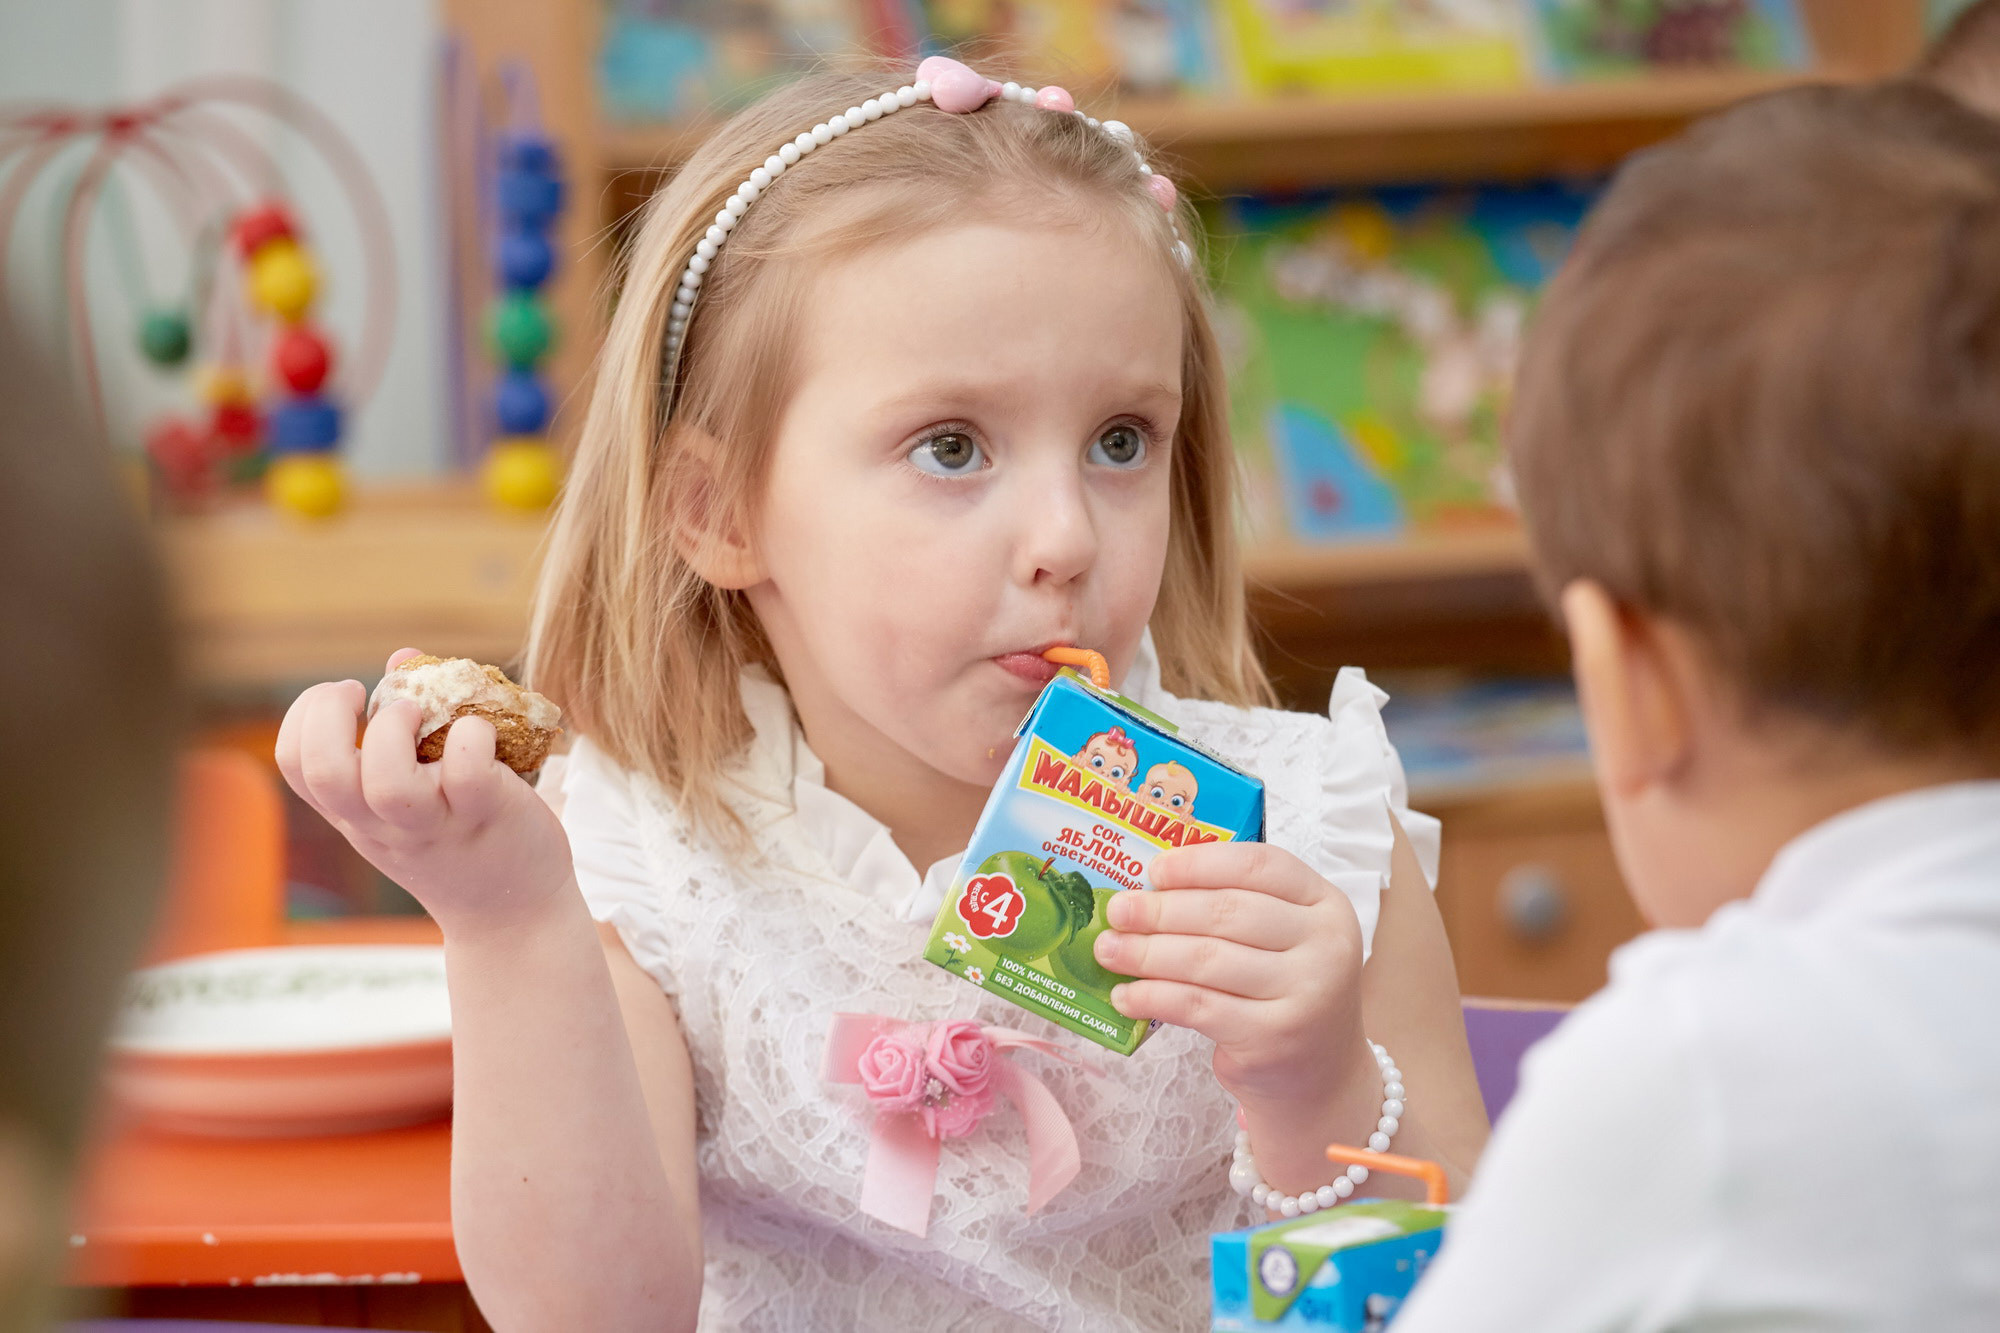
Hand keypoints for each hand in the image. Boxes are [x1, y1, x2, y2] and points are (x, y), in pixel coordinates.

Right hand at [274, 649, 573, 935]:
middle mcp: (383, 824)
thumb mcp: (413, 798)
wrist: (514, 915)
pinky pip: (467, 774)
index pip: (295, 763)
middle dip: (333, 717)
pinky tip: (481, 734)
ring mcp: (433, 825)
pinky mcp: (485, 817)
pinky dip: (472, 737)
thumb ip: (401, 731)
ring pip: (388, 783)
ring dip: (398, 730)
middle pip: (324, 771)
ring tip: (422, 715)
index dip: (305, 716)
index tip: (345, 696)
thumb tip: (404, 658)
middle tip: (369, 698)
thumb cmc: (462, 839)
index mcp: (355, 815)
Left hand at [1095, 842, 1371, 1109]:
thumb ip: (1234, 908)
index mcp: (1325, 904)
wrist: (1322, 1076)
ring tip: (1109, 951)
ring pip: (1206, 959)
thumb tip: (1144, 893)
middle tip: (1117, 912)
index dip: (1200, 863)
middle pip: (1226, 912)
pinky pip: (1197, 1006)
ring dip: (1146, 953)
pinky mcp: (1273, 1036)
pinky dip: (1153, 997)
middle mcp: (1325, 944)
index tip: (1154, 870)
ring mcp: (1304, 993)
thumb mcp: (1282, 939)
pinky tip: (1125, 995)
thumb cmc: (1285, 993)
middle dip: (1161, 910)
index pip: (1259, 865)